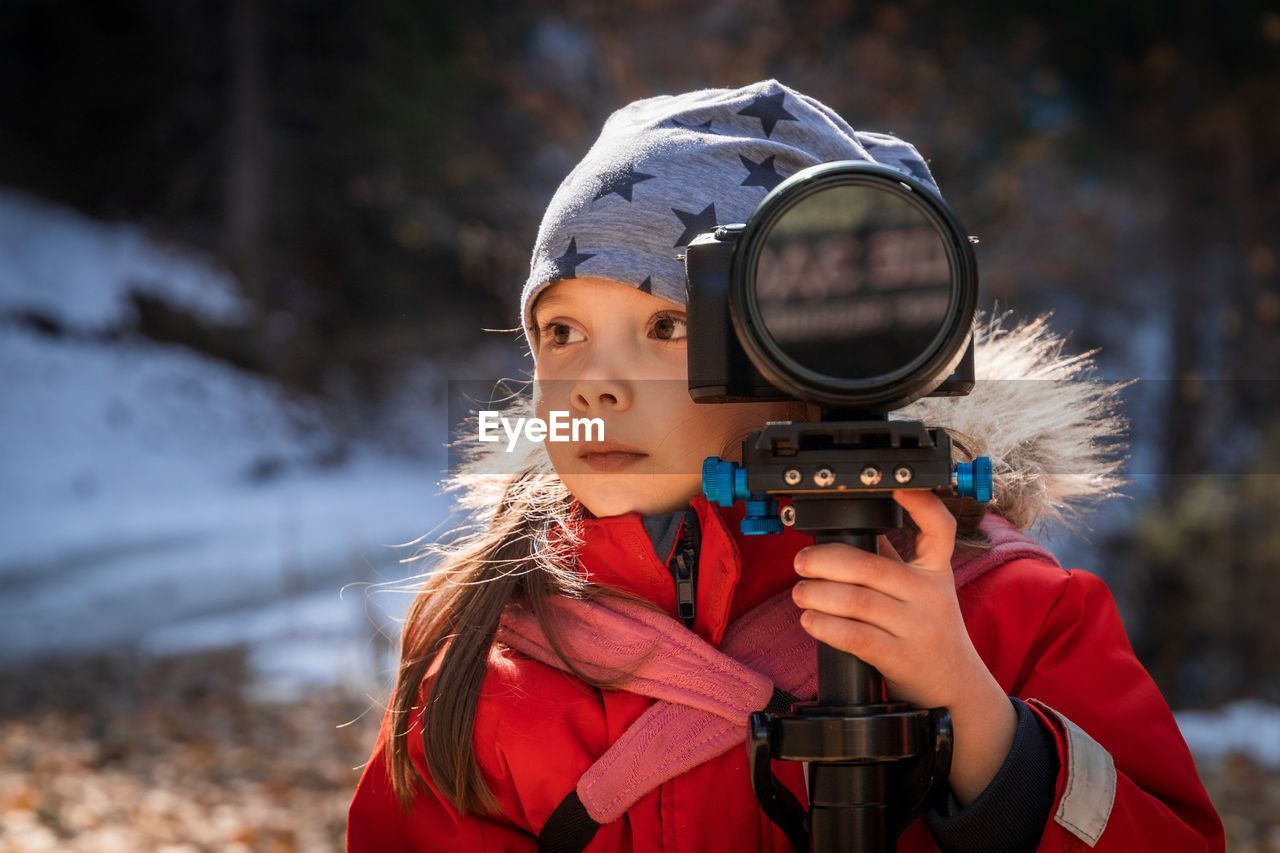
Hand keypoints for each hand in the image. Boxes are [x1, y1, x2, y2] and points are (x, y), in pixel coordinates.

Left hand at [791, 489, 982, 709]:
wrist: (955, 689)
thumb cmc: (929, 634)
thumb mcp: (923, 592)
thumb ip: (893, 561)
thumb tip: (854, 528)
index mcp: (935, 573)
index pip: (939, 530)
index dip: (920, 504)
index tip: (895, 488)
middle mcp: (931, 596)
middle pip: (870, 566)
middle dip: (825, 560)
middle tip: (801, 562)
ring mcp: (918, 629)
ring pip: (857, 601)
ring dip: (817, 594)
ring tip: (799, 592)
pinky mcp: (901, 659)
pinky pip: (855, 637)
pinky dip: (825, 626)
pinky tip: (810, 620)